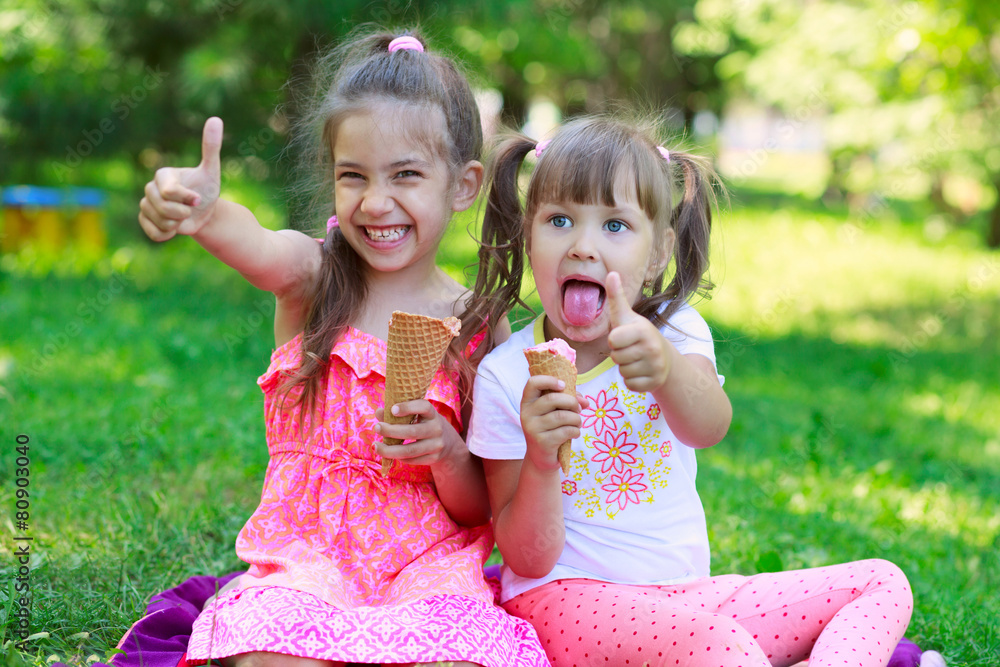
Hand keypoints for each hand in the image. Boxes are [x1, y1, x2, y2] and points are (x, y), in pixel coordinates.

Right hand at [138, 117, 222, 241]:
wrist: (204, 213)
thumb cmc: (206, 190)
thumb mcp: (211, 171)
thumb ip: (211, 147)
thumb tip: (215, 119)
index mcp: (163, 174)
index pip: (169, 192)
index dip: (186, 199)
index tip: (197, 199)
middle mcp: (150, 187)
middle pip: (163, 208)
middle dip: (182, 213)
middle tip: (191, 209)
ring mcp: (145, 204)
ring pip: (159, 221)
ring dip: (177, 224)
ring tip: (182, 216)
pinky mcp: (145, 221)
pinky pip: (154, 233)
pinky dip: (168, 234)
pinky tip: (174, 227)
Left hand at [374, 400, 460, 469]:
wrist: (448, 443)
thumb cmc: (424, 424)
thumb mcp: (417, 416)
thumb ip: (397, 413)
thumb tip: (379, 413)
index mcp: (432, 414)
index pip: (423, 407)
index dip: (408, 407)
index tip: (392, 409)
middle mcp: (437, 429)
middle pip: (412, 431)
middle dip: (391, 430)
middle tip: (377, 427)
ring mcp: (436, 445)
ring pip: (410, 450)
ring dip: (390, 449)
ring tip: (375, 446)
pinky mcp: (433, 458)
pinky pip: (412, 460)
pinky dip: (398, 457)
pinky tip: (389, 453)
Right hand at [520, 375, 586, 471]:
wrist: (541, 457)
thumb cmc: (551, 428)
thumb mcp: (556, 411)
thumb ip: (569, 400)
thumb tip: (585, 401)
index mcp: (528, 402)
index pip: (533, 383)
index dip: (549, 380)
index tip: (563, 385)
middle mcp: (526, 414)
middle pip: (552, 399)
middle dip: (572, 402)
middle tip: (579, 409)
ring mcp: (533, 429)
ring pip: (562, 416)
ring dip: (576, 419)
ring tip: (578, 423)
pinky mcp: (542, 442)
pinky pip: (566, 431)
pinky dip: (575, 431)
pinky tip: (575, 433)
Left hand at [606, 271, 671, 392]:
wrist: (664, 356)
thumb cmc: (637, 334)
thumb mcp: (626, 315)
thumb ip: (616, 297)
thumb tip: (611, 273)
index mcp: (642, 330)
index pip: (612, 340)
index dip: (614, 340)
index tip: (624, 336)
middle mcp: (652, 348)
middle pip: (615, 357)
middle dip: (619, 354)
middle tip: (630, 348)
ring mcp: (655, 366)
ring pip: (622, 372)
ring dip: (625, 367)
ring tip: (636, 359)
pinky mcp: (654, 383)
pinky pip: (630, 385)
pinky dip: (632, 380)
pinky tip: (640, 371)